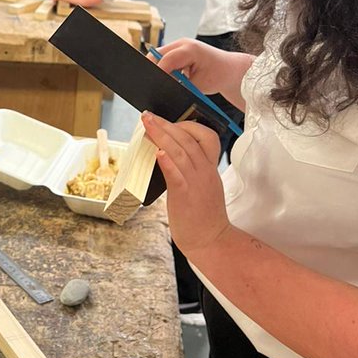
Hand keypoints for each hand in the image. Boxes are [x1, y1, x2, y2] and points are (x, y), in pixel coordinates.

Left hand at [141, 112, 231, 256]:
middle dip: (167, 124)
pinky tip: (157, 151)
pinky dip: (167, 161)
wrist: (211, 241)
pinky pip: (177, 174)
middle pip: (189, 139)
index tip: (167, 122)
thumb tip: (165, 155)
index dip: (186, 125)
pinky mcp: (185, 195)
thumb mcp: (201, 186)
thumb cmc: (202, 216)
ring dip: (162, 135)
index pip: (206, 137)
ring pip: (181, 151)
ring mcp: (196, 182)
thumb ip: (188, 170)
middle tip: (149, 116)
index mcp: (210, 168)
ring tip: (147, 125)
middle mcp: (205, 172)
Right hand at [150, 38, 231, 94]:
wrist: (230, 69)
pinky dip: (165, 68)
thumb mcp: (199, 86)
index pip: (166, 59)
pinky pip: (164, 58)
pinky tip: (173, 77)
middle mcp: (183, 43)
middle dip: (154, 69)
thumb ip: (180, 87)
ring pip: (158, 56)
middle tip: (156, 85)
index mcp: (190, 49)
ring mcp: (180, 46)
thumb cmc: (219, 75)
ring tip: (167, 81)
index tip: (153, 84)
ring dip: (160, 69)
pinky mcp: (178, 50)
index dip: (158, 72)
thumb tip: (165, 90)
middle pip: (157, 54)